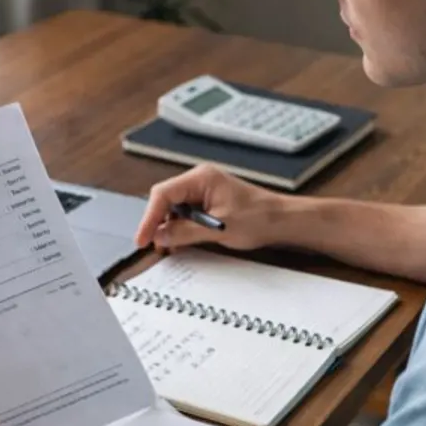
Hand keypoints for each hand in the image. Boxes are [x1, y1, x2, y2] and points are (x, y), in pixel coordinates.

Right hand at [135, 164, 285, 251]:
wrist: (283, 220)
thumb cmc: (259, 218)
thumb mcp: (219, 229)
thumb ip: (186, 231)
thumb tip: (159, 235)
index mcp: (201, 178)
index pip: (163, 194)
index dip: (149, 217)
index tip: (143, 238)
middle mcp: (200, 180)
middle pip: (166, 200)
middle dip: (158, 222)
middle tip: (152, 245)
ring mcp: (205, 190)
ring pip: (175, 208)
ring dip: (170, 227)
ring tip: (169, 246)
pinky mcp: (210, 201)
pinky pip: (187, 213)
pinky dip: (182, 227)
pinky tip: (182, 241)